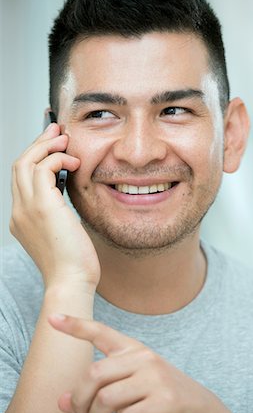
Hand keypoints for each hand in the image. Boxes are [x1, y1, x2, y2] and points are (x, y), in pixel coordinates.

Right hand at [10, 122, 100, 289]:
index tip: (51, 143)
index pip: (22, 178)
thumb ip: (59, 213)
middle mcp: (19, 211)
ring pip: (26, 162)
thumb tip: (68, 198)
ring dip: (46, 145)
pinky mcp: (42, 207)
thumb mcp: (62, 233)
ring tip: (65, 139)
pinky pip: (42, 168)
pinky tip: (74, 162)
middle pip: (19, 165)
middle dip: (38, 143)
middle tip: (56, 129)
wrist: (71, 282)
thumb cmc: (73, 262)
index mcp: (22, 218)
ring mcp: (26, 209)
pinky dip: (57, 159)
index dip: (35, 156)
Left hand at [49, 314, 239, 412]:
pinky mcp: (164, 402)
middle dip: (79, 399)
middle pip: (93, 374)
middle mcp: (144, 358)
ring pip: (105, 399)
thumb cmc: (161, 396)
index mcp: (135, 349)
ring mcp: (155, 379)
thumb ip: (100, 387)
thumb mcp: (131, 385)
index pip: (102, 332)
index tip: (53, 318)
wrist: (203, 410)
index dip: (76, 325)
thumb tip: (62, 402)